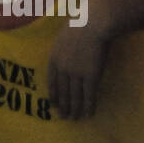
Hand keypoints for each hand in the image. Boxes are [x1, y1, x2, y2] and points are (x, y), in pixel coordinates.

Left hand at [47, 0, 112, 119]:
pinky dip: (88, 106)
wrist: (92, 23)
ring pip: (75, 97)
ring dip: (75, 110)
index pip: (51, 82)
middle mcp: (62, 69)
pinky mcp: (90, 76)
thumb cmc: (80, 24)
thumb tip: (65, 52)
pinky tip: (88, 114)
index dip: (53, 95)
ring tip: (75, 119)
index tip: (54, 104)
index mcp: (54, 58)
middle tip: (64, 117)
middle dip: (63, 106)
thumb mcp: (64, 36)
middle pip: (62, 92)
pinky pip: (89, 96)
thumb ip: (62, 48)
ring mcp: (76, 74)